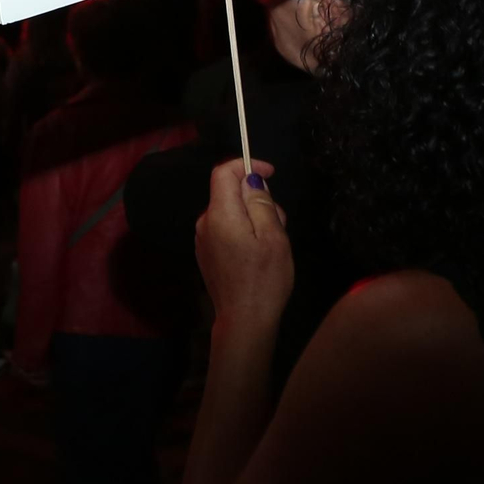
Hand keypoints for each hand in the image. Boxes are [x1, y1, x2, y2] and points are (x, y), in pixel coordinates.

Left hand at [195, 158, 292, 333]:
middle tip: (280, 222)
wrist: (244, 319)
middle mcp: (205, 222)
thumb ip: (261, 203)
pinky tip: (259, 252)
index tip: (269, 171)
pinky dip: (244, 229)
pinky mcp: (207, 252)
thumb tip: (251, 179)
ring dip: (253, 216)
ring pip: (231, 211)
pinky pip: (226, 228)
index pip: (223, 173)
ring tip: (273, 242)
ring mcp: (203, 238)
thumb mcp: (273, 237)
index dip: (246, 164)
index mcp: (220, 214)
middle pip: (229, 193)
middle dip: (256, 197)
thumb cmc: (264, 279)